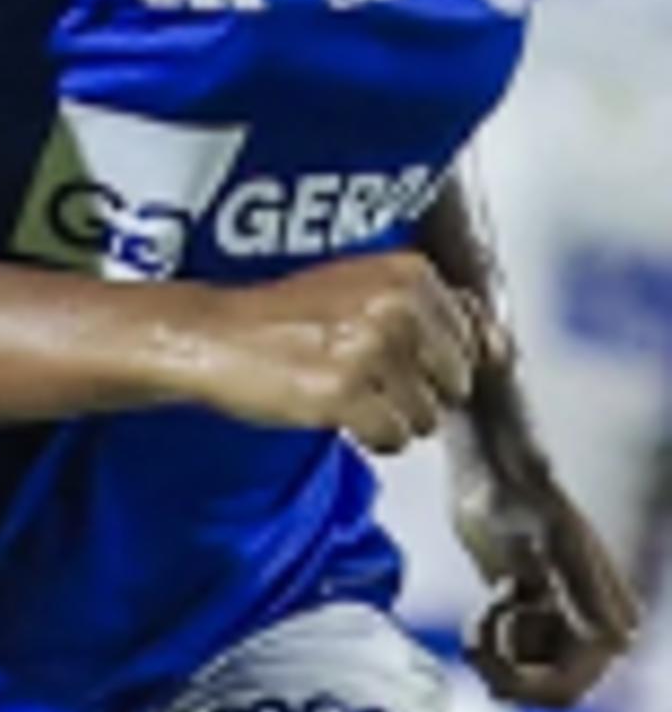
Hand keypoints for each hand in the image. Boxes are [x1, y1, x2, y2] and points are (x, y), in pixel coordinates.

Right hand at [180, 252, 489, 451]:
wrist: (210, 335)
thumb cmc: (282, 317)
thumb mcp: (365, 288)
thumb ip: (434, 309)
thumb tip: (500, 347)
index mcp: (409, 273)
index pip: (473, 338)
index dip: (432, 359)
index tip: (398, 359)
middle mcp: (397, 305)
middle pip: (455, 381)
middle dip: (414, 389)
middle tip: (360, 373)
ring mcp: (372, 349)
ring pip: (427, 416)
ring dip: (389, 416)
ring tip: (342, 391)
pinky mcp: (345, 393)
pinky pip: (394, 439)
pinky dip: (370, 438)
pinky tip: (336, 413)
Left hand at [452, 450, 641, 709]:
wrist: (493, 473)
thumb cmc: (518, 498)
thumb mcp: (546, 542)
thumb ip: (581, 592)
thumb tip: (618, 647)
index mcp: (607, 620)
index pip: (565, 691)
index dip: (518, 683)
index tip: (488, 638)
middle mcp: (594, 630)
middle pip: (544, 694)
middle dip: (501, 670)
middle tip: (475, 627)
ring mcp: (568, 627)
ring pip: (526, 678)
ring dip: (494, 650)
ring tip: (492, 598)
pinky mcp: (540, 619)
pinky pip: (514, 659)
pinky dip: (492, 639)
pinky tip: (494, 598)